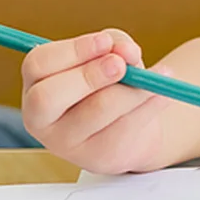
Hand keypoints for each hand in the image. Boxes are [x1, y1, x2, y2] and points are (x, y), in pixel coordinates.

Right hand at [20, 28, 173, 174]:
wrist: (134, 124)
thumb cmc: (113, 80)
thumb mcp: (112, 53)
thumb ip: (116, 44)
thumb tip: (125, 53)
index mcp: (37, 83)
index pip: (37, 65)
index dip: (71, 51)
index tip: (105, 42)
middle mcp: (42, 118)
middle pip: (47, 98)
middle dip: (88, 76)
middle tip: (121, 65)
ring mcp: (66, 144)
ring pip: (95, 111)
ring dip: (132, 89)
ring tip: (158, 77)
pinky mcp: (97, 158)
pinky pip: (124, 128)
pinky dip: (149, 105)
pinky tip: (162, 94)